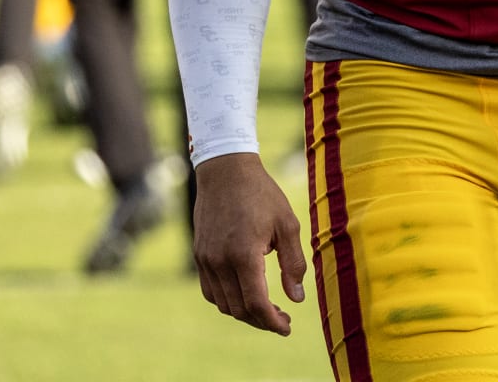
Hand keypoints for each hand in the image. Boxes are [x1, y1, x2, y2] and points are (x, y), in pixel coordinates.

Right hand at [192, 153, 306, 335]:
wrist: (226, 170)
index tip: (287, 327)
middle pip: (239, 309)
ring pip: (223, 304)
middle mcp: (220, 262)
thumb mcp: (287, 225)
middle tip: (282, 319)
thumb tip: (297, 297)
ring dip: (245, 313)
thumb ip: (293, 263)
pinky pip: (211, 291)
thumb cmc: (262, 194)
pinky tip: (245, 294)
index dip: (273, 322)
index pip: (257, 304)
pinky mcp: (200, 255)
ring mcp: (206, 260)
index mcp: (244, 255)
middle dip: (262, 321)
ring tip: (266, 309)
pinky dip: (227, 300)